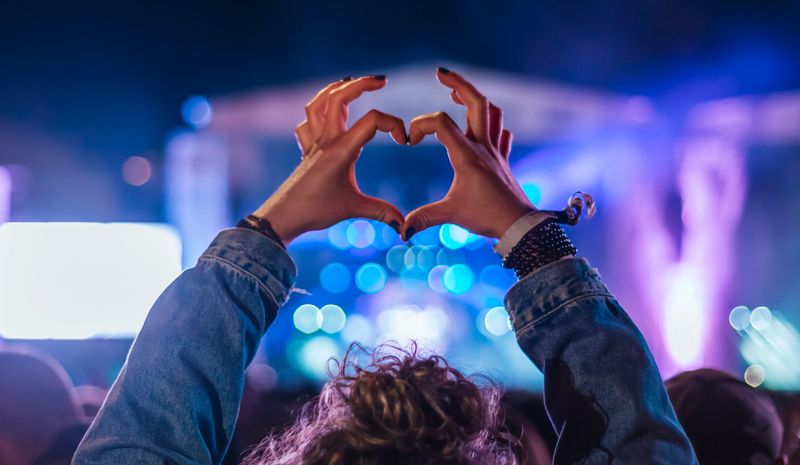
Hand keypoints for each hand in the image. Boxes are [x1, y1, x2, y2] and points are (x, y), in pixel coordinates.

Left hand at [252, 76, 407, 243]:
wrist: (282, 217)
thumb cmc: (316, 211)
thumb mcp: (353, 209)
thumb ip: (382, 212)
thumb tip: (404, 227)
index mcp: (341, 150)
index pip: (372, 121)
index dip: (393, 124)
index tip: (403, 141)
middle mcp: (326, 141)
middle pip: (339, 97)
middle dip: (361, 84)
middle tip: (382, 80)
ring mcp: (313, 144)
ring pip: (318, 103)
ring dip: (335, 89)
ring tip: (352, 83)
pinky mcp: (305, 151)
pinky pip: (307, 123)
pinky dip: (317, 113)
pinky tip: (327, 116)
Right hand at [403, 68, 534, 239]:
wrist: (520, 225)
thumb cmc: (487, 217)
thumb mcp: (451, 215)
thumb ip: (424, 217)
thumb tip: (402, 230)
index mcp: (467, 156)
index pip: (441, 123)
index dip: (420, 125)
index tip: (410, 141)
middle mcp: (483, 148)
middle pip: (475, 103)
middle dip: (458, 84)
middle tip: (440, 73)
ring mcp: (496, 152)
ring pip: (491, 112)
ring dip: (475, 98)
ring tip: (458, 93)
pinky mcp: (504, 160)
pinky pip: (502, 132)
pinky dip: (492, 122)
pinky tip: (483, 124)